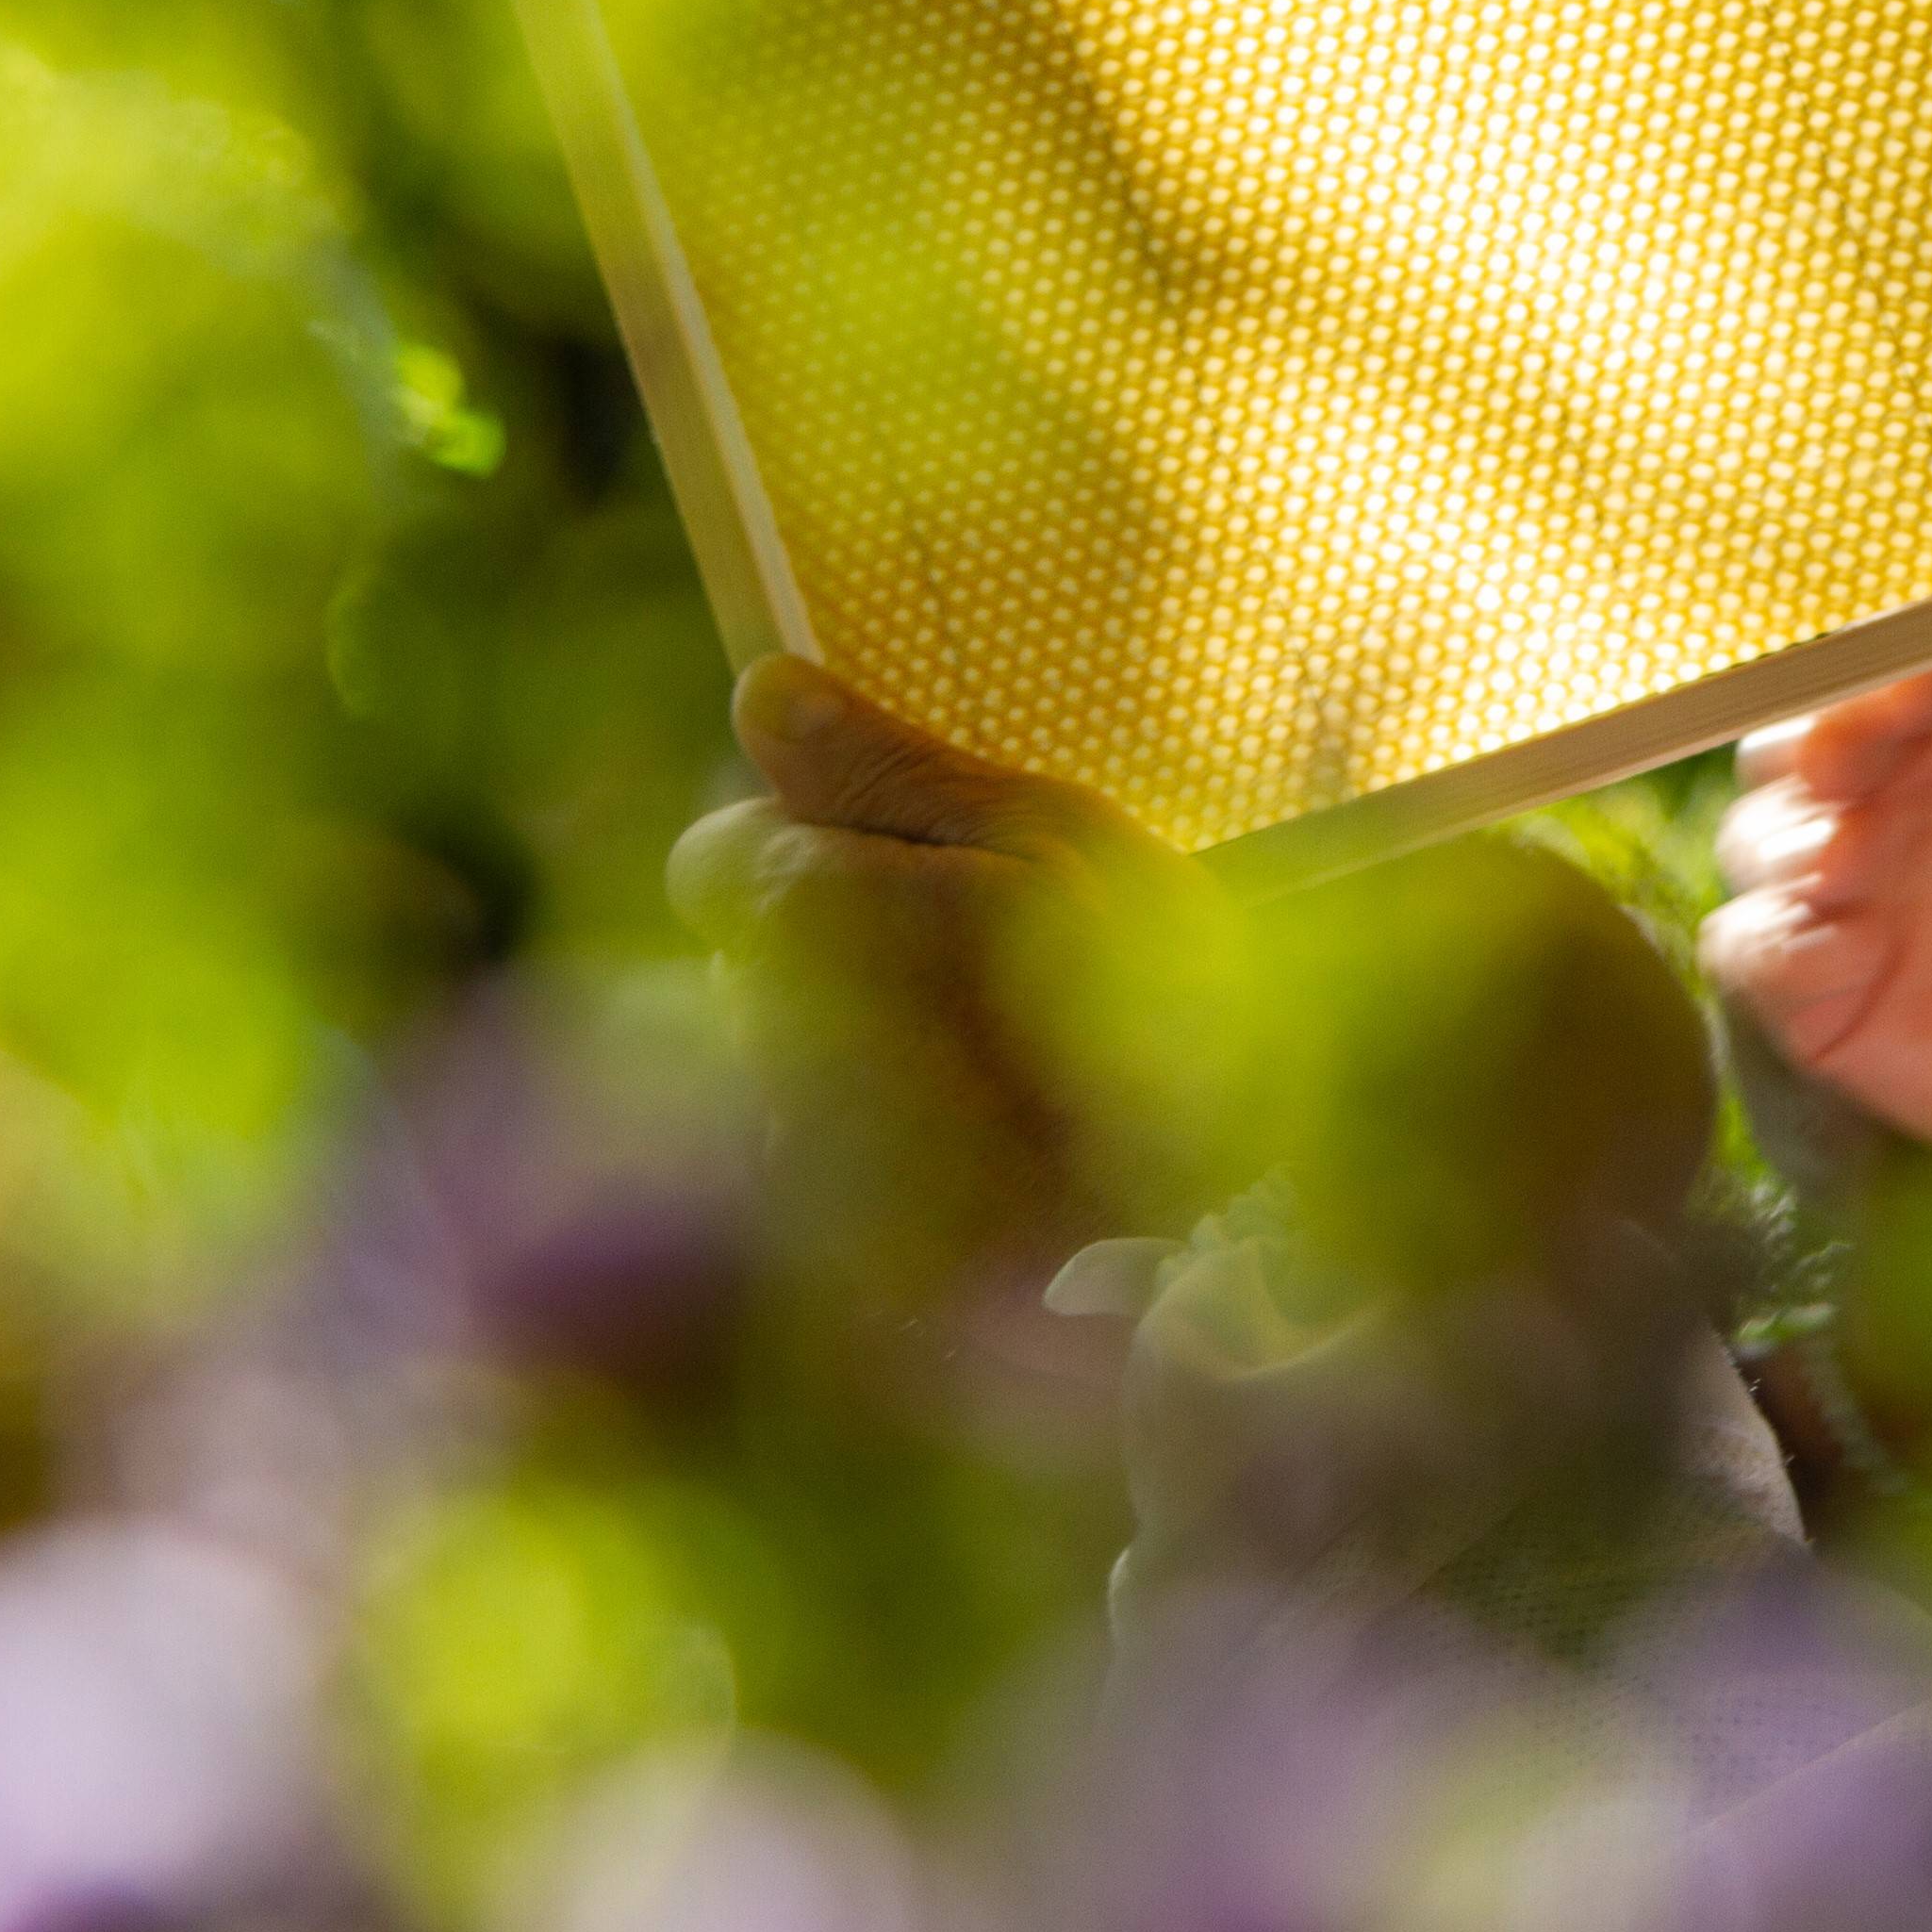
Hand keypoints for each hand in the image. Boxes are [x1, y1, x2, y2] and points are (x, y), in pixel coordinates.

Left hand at [668, 656, 1237, 1274]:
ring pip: (793, 1062)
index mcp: (806, 918)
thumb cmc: (1149, 1001)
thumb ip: (896, 772)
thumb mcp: (1057, 841)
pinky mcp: (823, 1243)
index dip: (813, 849)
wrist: (1210, 1220)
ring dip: (874, 1053)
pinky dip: (891, 1150)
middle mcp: (766, 1038)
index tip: (921, 872)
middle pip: (758, 964)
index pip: (720, 857)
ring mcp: (789, 1150)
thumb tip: (764, 689)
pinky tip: (990, 1154)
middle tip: (992, 973)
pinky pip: (828, 1161)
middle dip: (845, 957)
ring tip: (1007, 1071)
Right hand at [1702, 572, 1931, 1234]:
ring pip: (1755, 822)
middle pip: (1796, 715)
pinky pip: (1746, 943)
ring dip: (1788, 834)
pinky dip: (1773, 941)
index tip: (1928, 667)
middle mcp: (1902, 768)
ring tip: (1849, 863)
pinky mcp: (1823, 979)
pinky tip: (1843, 954)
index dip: (1896, 638)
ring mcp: (1854, 874)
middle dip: (1814, 728)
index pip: (1902, 628)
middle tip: (1855, 755)